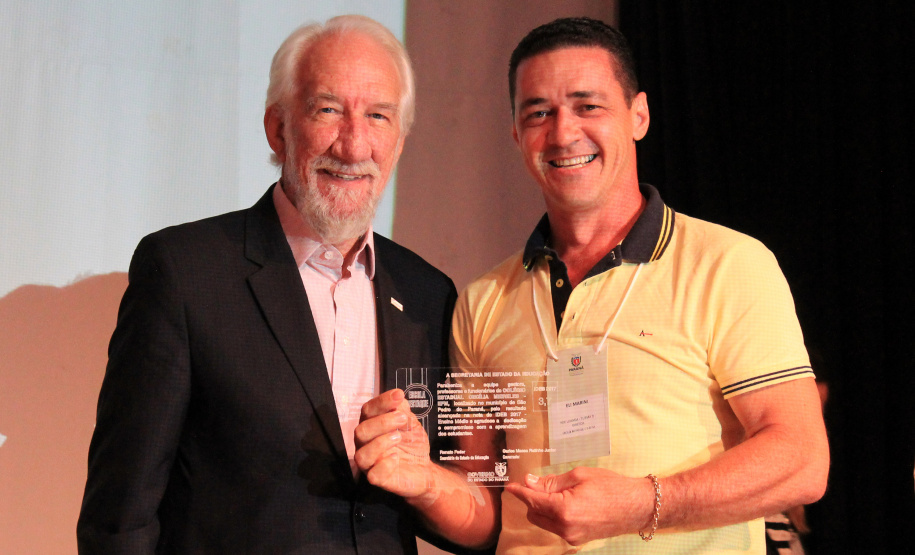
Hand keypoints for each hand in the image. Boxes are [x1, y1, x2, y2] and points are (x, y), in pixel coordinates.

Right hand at [354, 389, 436, 503]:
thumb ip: (401, 409)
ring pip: (362, 454)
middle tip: (403, 419)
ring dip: (380, 443)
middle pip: (361, 431)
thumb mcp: (409, 422)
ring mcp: (370, 462)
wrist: (424, 468)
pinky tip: (396, 458)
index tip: (399, 395)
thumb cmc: (411, 444)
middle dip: (382, 422)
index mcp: (371, 426)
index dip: (381, 402)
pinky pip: (373, 475)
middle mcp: (366, 444)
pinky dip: (384, 465)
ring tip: (398, 437)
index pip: (368, 410)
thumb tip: (397, 396)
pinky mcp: (379, 479)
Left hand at [505, 467, 654, 544]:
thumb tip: (529, 482)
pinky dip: (554, 516)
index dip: (519, 492)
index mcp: (564, 510)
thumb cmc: (611, 486)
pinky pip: (556, 528)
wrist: (637, 506)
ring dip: (543, 508)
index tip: (510, 486)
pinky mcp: (577, 540)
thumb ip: (551, 482)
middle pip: (534, 514)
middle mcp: (566, 528)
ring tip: (560, 493)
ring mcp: (572, 537)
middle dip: (532, 499)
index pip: (532, 500)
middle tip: (540, 483)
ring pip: (543, 522)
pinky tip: (567, 503)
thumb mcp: (579, 476)